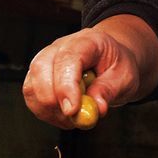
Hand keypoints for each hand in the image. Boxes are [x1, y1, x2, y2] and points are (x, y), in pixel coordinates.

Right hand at [23, 15, 157, 127]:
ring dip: (49, 109)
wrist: (112, 61)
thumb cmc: (117, 65)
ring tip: (74, 117)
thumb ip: (109, 90)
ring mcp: (45, 61)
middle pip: (40, 68)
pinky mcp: (38, 78)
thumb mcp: (125, 76)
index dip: (66, 85)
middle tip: (74, 117)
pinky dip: (46, 112)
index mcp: (86, 41)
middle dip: (52, 99)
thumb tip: (97, 106)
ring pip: (32, 86)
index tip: (72, 109)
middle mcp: (60, 47)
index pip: (68, 58)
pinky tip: (65, 115)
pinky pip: (32, 98)